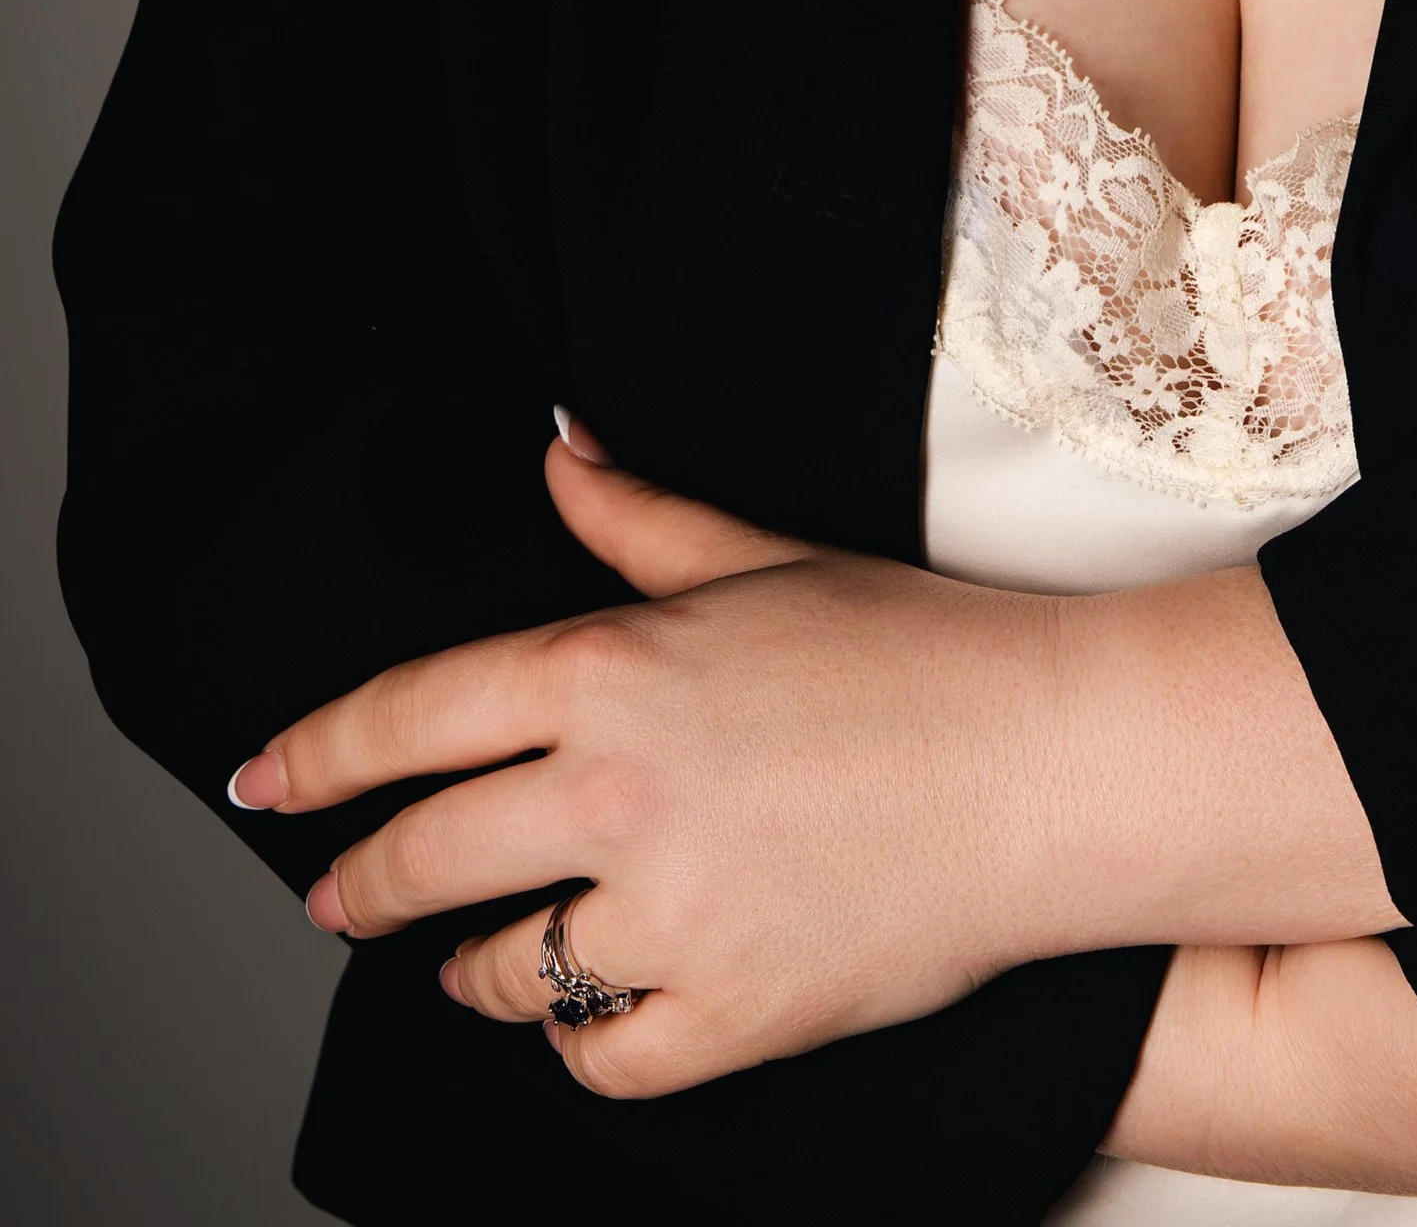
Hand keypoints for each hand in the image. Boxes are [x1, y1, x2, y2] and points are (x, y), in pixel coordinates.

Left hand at [226, 425, 1392, 1096]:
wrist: (1052, 765)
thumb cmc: (923, 651)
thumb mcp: (767, 559)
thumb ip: (639, 519)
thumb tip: (558, 452)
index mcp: (614, 669)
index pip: (410, 716)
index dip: (316, 754)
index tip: (266, 781)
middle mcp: (615, 794)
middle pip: (422, 860)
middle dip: (360, 884)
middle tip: (338, 897)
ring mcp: (664, 916)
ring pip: (501, 973)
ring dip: (476, 968)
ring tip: (481, 960)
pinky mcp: (725, 1016)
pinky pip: (599, 1062)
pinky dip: (586, 1044)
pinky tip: (596, 1016)